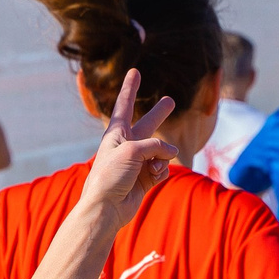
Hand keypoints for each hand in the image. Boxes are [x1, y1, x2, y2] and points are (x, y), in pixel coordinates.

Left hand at [75, 70, 176, 220]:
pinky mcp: (146, 178)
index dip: (130, 87)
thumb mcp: (132, 150)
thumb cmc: (111, 175)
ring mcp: (138, 162)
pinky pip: (163, 168)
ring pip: (162, 151)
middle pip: (148, 124)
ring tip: (152, 167)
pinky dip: (162, 171)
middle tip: (170, 101)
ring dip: (162, 158)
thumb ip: (155, 146)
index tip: (134, 72)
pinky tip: (153, 177)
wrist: (107, 207)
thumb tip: (171, 153)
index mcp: (116, 134)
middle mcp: (128, 145)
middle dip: (159, 113)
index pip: (124, 105)